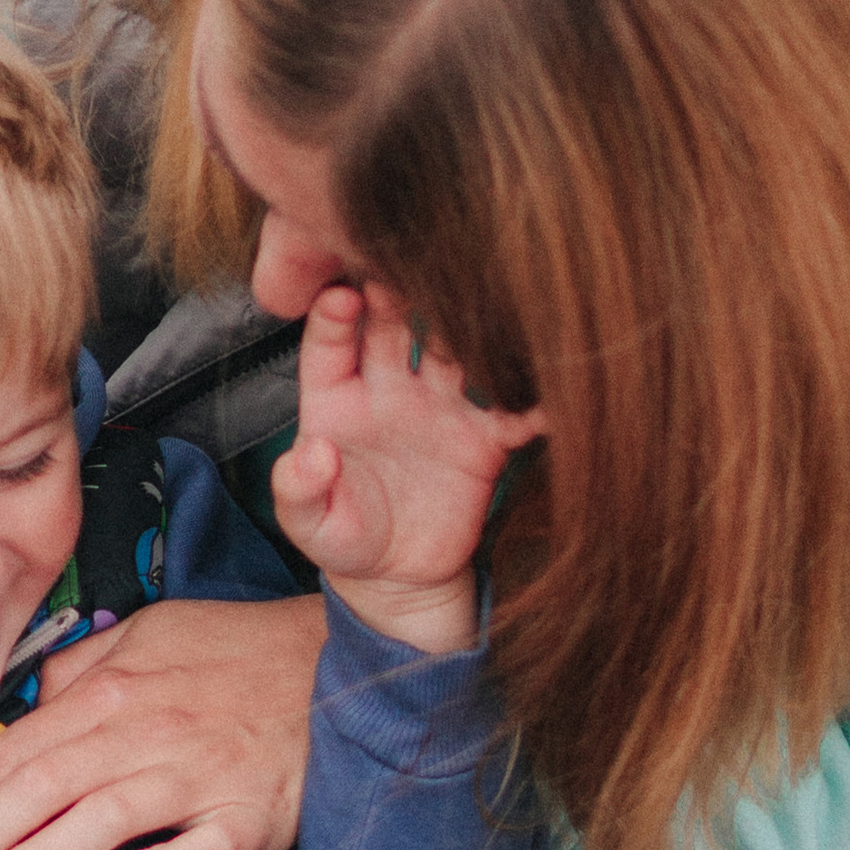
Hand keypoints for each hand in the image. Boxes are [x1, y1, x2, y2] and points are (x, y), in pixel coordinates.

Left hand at [0, 591, 327, 849]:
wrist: (344, 663)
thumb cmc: (241, 654)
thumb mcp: (152, 634)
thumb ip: (84, 671)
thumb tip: (29, 709)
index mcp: (111, 692)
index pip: (13, 756)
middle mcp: (143, 732)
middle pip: (38, 790)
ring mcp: (197, 775)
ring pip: (96, 822)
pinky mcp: (248, 814)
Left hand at [275, 282, 544, 653]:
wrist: (399, 577)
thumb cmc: (344, 540)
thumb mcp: (308, 525)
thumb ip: (298, 489)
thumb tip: (313, 452)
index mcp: (337, 399)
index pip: (330, 342)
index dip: (334, 317)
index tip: (342, 296)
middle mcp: (389, 390)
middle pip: (395, 328)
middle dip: (403, 299)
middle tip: (413, 273)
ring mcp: (440, 408)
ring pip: (457, 355)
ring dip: (470, 333)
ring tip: (486, 312)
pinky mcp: (485, 439)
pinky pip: (513, 415)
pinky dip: (533, 402)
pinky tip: (550, 389)